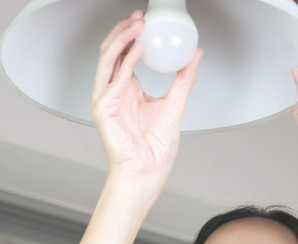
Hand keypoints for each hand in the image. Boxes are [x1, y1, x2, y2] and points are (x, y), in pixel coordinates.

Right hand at [90, 10, 201, 183]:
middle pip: (112, 52)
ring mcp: (105, 99)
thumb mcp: (175, 104)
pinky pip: (113, 81)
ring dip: (122, 39)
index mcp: (127, 89)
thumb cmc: (155, 148)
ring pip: (107, 60)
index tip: (147, 20)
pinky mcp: (102, 109)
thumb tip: (195, 54)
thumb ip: (184, 78)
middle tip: (139, 16)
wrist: (148, 172)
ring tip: (138, 26)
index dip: (132, 34)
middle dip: (123, 30)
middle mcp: (113, 92)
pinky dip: (126, 63)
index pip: (124, 54)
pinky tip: (138, 50)